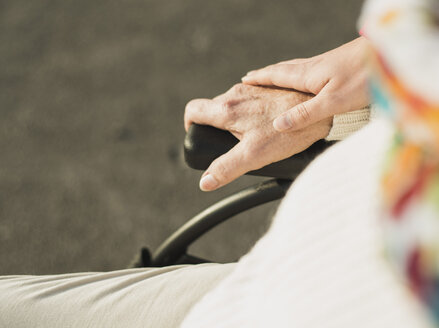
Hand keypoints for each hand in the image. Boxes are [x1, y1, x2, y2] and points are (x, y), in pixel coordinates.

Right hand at [184, 84, 331, 190]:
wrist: (321, 109)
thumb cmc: (287, 132)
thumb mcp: (253, 156)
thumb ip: (226, 168)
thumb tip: (205, 182)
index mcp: (226, 109)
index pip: (193, 110)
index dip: (190, 124)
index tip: (198, 135)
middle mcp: (236, 93)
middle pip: (213, 109)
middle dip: (216, 126)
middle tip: (231, 144)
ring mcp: (253, 88)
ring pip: (232, 104)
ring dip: (234, 119)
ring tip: (253, 136)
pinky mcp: (268, 86)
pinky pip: (249, 99)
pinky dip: (250, 111)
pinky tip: (266, 124)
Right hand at [242, 37, 370, 131]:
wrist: (389, 57)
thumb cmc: (363, 78)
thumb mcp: (332, 102)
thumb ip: (304, 114)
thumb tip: (277, 125)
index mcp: (306, 75)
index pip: (275, 76)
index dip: (259, 79)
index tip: (244, 80)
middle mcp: (312, 67)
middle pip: (282, 70)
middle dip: (265, 75)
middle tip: (251, 77)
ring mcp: (324, 65)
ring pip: (294, 69)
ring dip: (279, 73)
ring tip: (271, 77)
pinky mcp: (336, 66)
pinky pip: (307, 70)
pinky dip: (295, 74)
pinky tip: (304, 77)